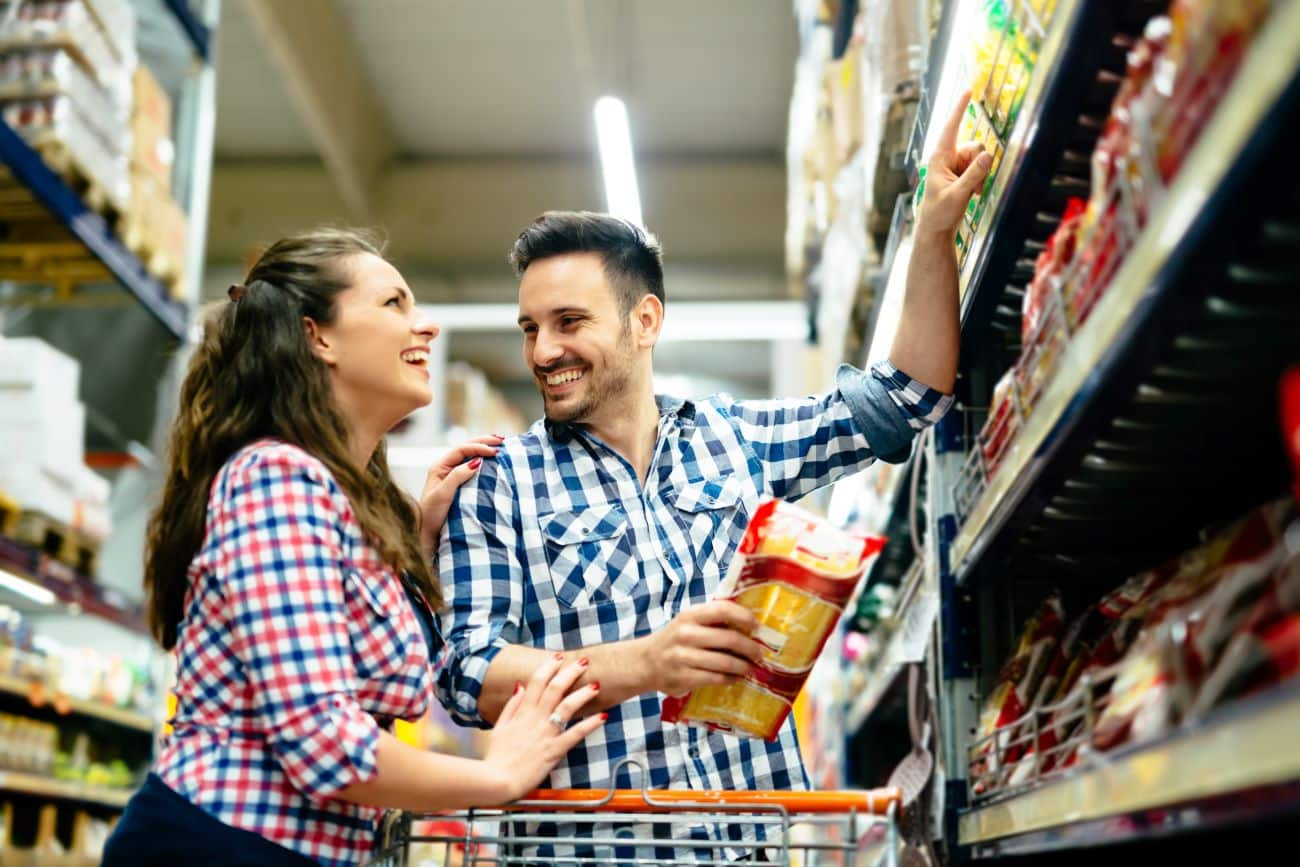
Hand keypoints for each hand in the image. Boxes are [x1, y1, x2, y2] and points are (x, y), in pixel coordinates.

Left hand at [418, 434, 503, 560]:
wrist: (427, 533)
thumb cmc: (431, 515)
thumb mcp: (443, 494)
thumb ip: (457, 476)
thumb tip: (477, 461)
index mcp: (440, 466)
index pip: (461, 450)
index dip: (479, 447)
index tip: (495, 452)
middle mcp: (446, 467)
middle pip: (466, 448)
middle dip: (484, 442)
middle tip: (502, 439)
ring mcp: (453, 475)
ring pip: (470, 456)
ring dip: (484, 448)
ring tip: (500, 444)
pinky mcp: (460, 484)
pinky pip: (473, 467)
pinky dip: (484, 461)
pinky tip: (494, 460)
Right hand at [481, 656, 605, 801]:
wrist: (497, 780)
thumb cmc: (497, 756)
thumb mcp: (499, 727)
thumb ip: (511, 705)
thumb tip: (519, 684)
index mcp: (522, 713)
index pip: (537, 682)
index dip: (549, 667)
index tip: (558, 658)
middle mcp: (535, 719)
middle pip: (555, 689)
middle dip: (571, 673)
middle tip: (583, 662)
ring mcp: (545, 734)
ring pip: (567, 707)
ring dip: (583, 694)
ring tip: (596, 685)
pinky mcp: (553, 751)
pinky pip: (574, 735)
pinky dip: (589, 725)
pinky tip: (602, 716)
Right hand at [640, 600, 767, 697]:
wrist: (645, 662)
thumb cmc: (674, 640)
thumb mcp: (687, 623)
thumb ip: (711, 621)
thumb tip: (748, 625)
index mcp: (689, 615)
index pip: (722, 609)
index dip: (744, 616)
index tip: (757, 626)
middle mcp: (686, 633)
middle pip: (729, 638)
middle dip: (750, 648)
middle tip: (759, 654)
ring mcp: (683, 656)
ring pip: (725, 661)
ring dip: (743, 666)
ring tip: (751, 668)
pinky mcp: (684, 677)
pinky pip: (716, 678)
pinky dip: (731, 679)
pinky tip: (736, 678)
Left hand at [916, 91, 994, 237]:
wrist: (936, 228)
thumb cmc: (940, 212)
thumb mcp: (958, 194)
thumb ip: (974, 174)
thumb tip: (989, 155)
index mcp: (939, 157)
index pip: (951, 127)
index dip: (960, 108)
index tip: (968, 89)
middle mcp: (948, 157)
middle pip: (975, 146)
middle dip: (979, 164)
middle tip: (973, 187)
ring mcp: (956, 164)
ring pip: (980, 157)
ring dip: (980, 175)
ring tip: (971, 193)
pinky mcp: (962, 172)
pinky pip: (980, 167)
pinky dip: (980, 179)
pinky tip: (974, 194)